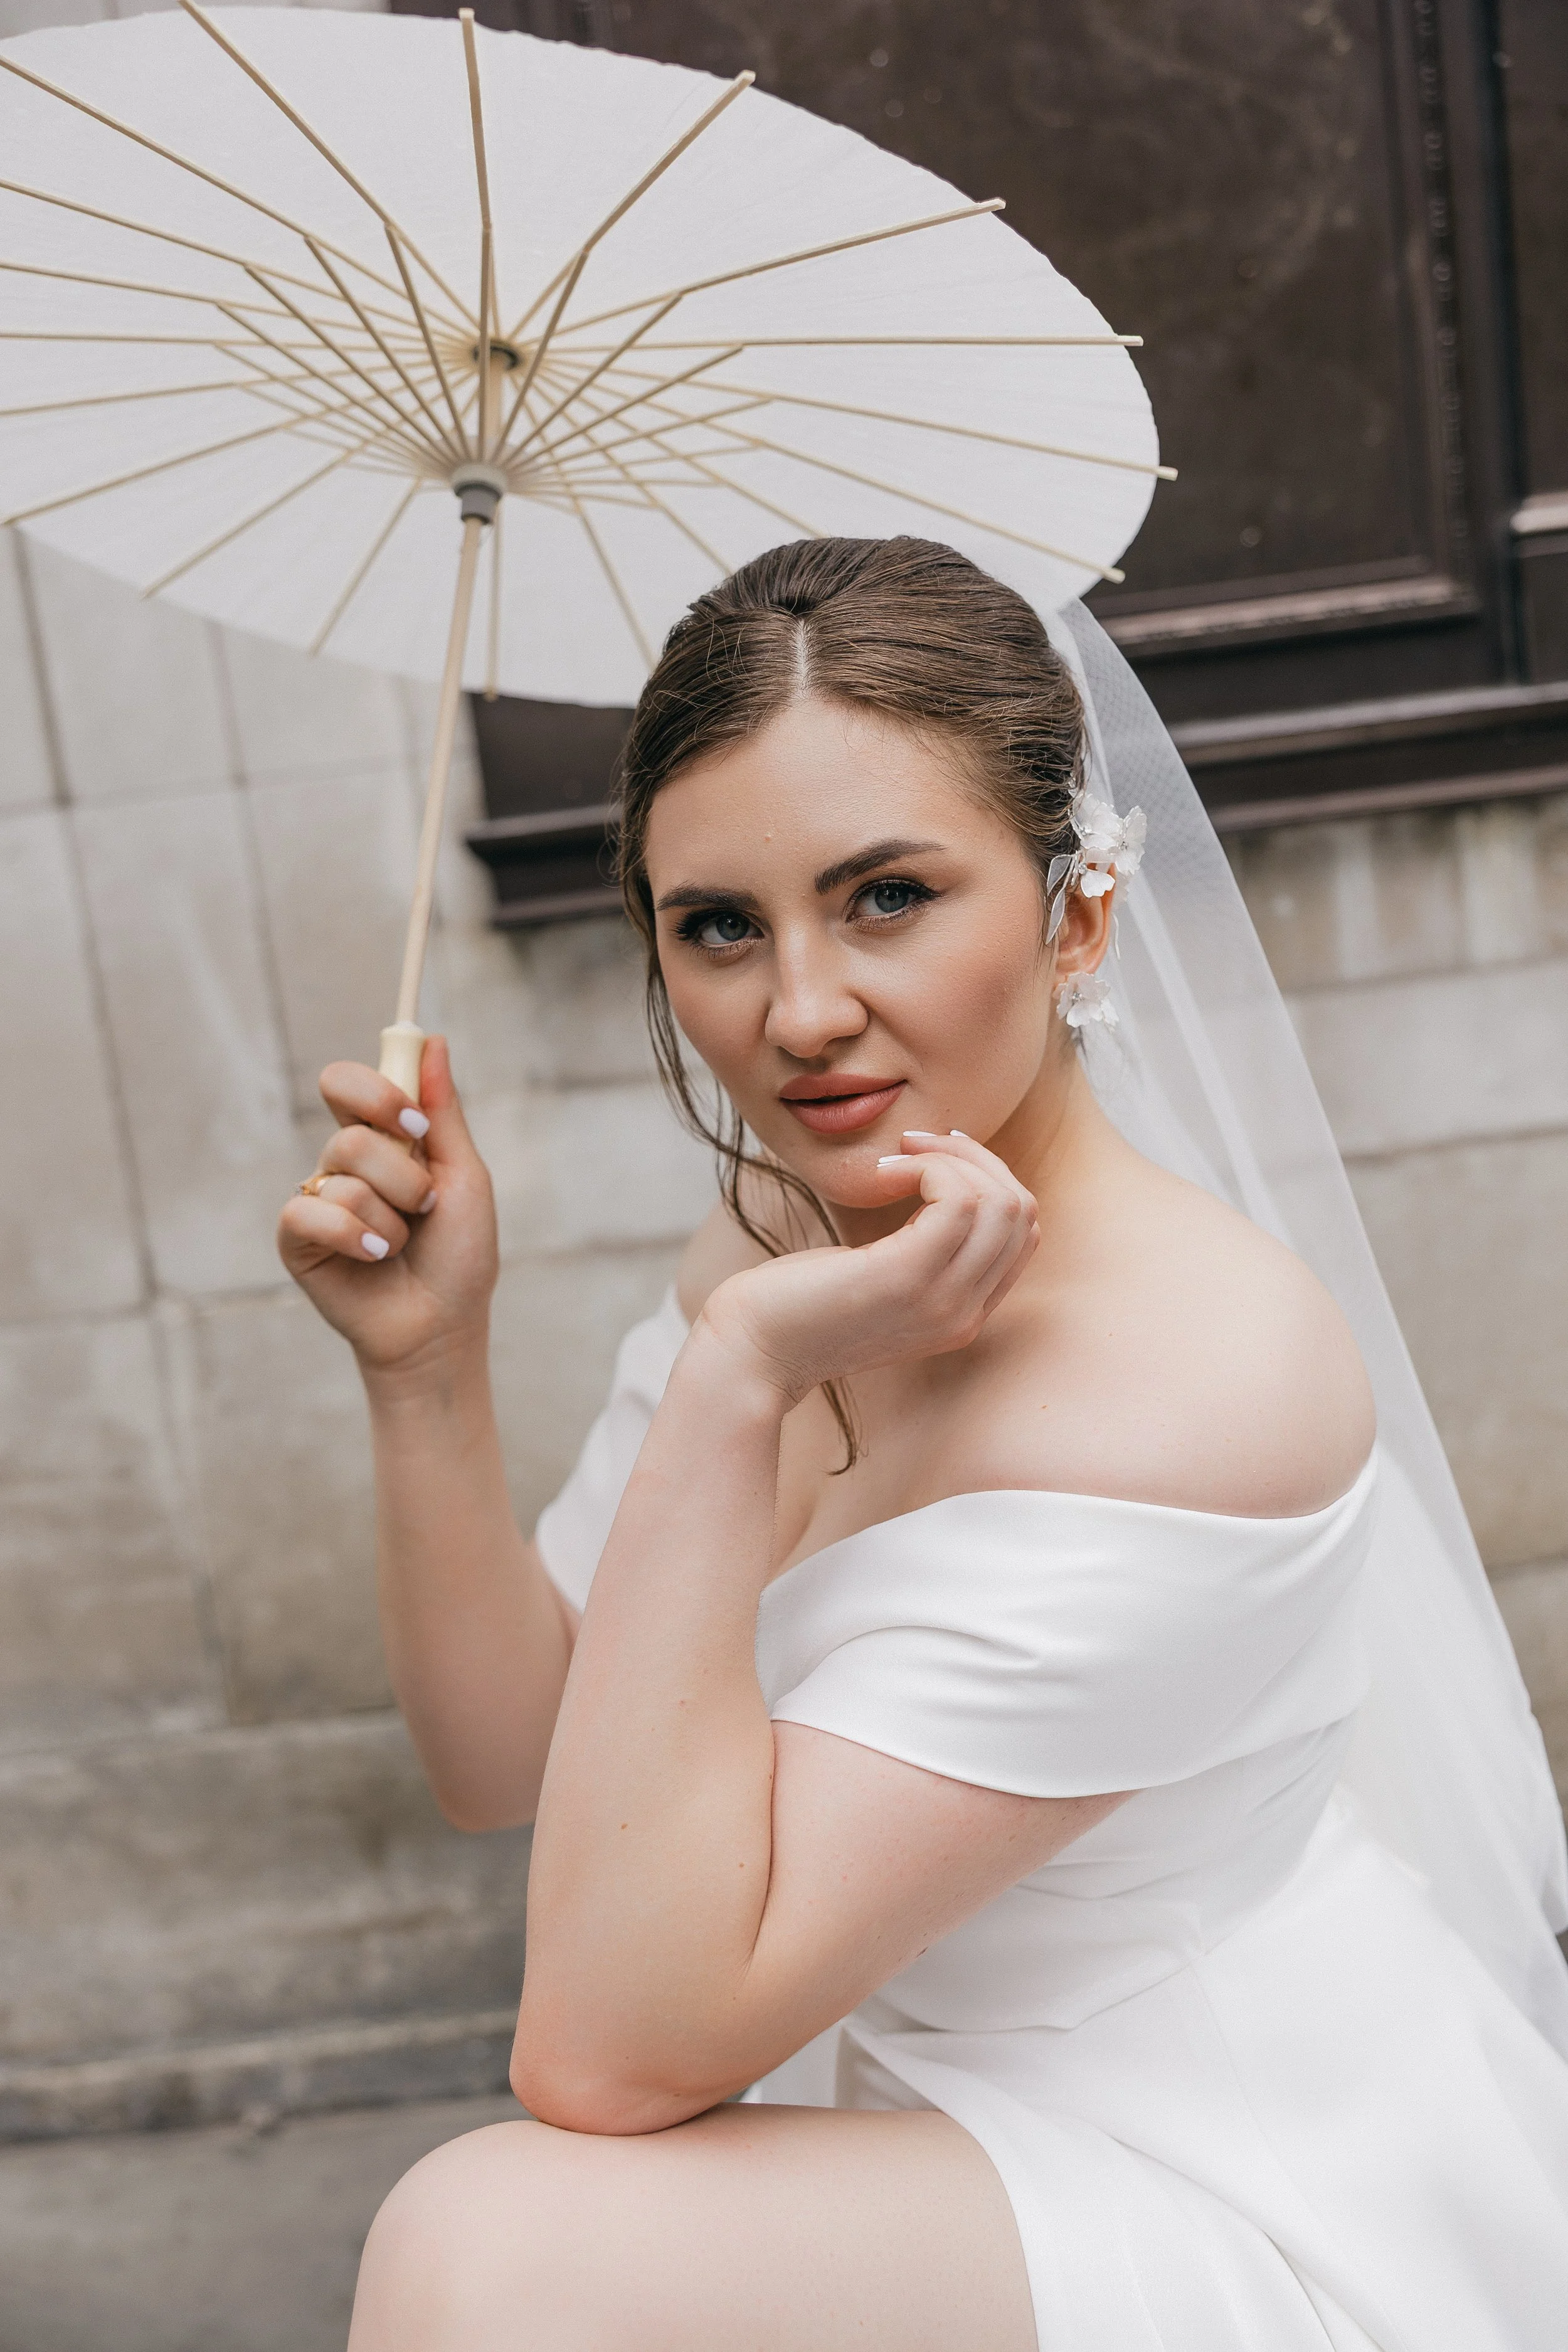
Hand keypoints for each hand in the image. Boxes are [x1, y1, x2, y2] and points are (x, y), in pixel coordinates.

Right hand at [277, 1036, 498, 1374]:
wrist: (442, 1326)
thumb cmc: (459, 1255)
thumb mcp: (464, 1177)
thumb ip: (444, 1113)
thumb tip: (434, 1040)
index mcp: (380, 1140)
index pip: (348, 1084)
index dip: (376, 1093)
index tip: (415, 1125)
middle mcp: (342, 1165)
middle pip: (351, 1132)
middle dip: (402, 1172)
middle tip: (425, 1204)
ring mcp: (316, 1200)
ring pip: (342, 1174)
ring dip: (390, 1217)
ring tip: (401, 1245)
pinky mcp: (296, 1239)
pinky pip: (310, 1212)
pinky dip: (355, 1236)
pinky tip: (375, 1258)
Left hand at [700, 1132, 1037, 1405]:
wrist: (754, 1352)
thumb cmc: (803, 1303)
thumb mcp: (880, 1277)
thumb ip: (922, 1248)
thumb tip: (943, 1175)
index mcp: (965, 1313)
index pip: (1023, 1234)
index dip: (990, 1180)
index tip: (936, 1159)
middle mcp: (966, 1314)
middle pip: (1022, 1212)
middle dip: (977, 1159)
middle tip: (916, 1145)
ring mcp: (942, 1301)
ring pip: (999, 1202)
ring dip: (950, 1159)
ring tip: (897, 1158)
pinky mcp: (906, 1278)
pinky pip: (956, 1200)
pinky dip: (926, 1167)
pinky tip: (882, 1173)